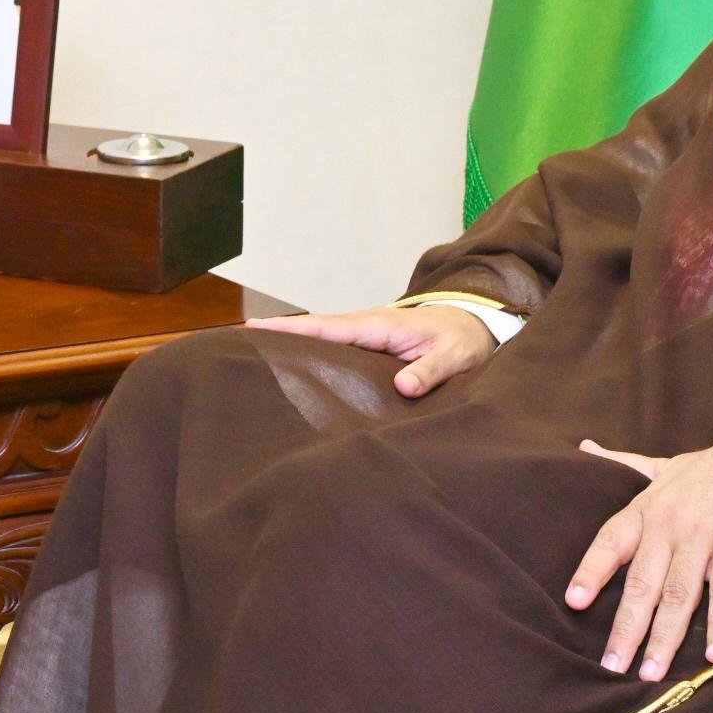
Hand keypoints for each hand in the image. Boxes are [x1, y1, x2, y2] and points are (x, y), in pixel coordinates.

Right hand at [246, 303, 497, 397]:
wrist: (476, 326)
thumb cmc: (464, 340)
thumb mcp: (454, 357)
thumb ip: (430, 371)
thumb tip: (402, 387)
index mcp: (380, 325)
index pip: (328, 326)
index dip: (292, 330)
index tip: (255, 329)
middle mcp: (366, 327)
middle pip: (314, 331)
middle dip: (278, 335)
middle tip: (237, 343)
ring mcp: (365, 337)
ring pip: (322, 340)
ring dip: (292, 346)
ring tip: (254, 359)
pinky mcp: (369, 349)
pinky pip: (334, 350)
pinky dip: (311, 353)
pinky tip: (295, 370)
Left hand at [564, 423, 712, 681]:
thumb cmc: (711, 469)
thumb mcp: (661, 464)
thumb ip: (622, 464)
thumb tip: (584, 447)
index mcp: (645, 509)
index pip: (609, 543)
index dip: (590, 572)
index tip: (572, 602)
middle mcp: (668, 524)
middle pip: (642, 582)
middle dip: (625, 627)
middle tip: (611, 666)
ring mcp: (703, 536)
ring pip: (679, 593)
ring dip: (665, 637)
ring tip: (651, 673)